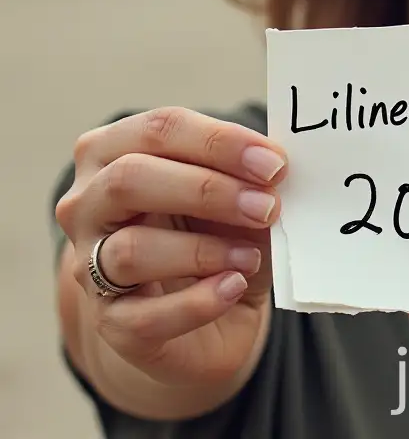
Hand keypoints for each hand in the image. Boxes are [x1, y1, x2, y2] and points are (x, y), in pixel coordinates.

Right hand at [55, 107, 288, 387]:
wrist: (205, 316)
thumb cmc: (217, 230)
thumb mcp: (233, 191)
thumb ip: (248, 173)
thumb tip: (276, 166)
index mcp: (114, 150)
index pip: (160, 129)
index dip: (220, 142)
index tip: (272, 163)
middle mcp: (88, 204)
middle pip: (130, 179)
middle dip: (206, 190)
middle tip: (266, 207)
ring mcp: (88, 266)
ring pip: (130, 250)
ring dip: (202, 251)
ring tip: (250, 256)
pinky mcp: (110, 324)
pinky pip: (145, 317)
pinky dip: (197, 303)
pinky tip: (233, 287)